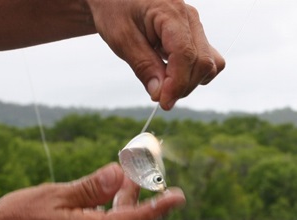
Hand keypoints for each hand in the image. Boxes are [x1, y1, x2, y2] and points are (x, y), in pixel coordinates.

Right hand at [0, 163, 184, 219]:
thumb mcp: (55, 197)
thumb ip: (90, 187)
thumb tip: (117, 174)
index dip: (159, 207)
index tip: (178, 196)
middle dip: (143, 195)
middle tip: (148, 172)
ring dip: (129, 197)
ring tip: (130, 174)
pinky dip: (116, 204)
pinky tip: (114, 189)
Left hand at [86, 0, 224, 109]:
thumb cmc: (115, 10)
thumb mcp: (122, 39)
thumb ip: (144, 67)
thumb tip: (160, 95)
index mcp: (171, 13)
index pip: (186, 55)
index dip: (177, 84)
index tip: (163, 103)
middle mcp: (190, 18)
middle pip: (202, 63)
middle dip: (182, 86)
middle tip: (158, 96)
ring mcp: (195, 26)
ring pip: (209, 64)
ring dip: (189, 82)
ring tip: (165, 84)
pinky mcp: (194, 35)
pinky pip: (207, 60)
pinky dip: (193, 74)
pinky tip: (173, 75)